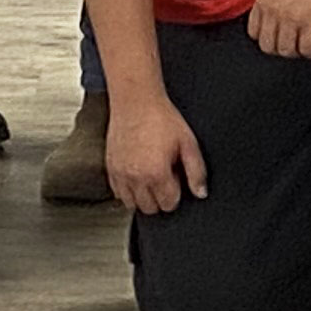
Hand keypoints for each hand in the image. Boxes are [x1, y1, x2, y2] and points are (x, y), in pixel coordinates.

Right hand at [106, 85, 209, 213]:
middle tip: (165, 177)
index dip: (176, 192)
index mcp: (156, 173)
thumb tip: (201, 192)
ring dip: (143, 197)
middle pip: (150, 208)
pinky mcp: (110, 168)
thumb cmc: (160, 117)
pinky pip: (117, 193)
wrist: (136, 101)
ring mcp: (120, 174)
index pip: (169, 204)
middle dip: (160, 198)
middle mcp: (135, 177)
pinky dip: (127, 190)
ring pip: (132, 205)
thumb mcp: (188, 143)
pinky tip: (137, 175)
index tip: (176, 177)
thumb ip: (197, 171)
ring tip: (150, 177)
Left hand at [247, 0, 310, 60]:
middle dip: (281, 48)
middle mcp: (274, 9)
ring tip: (305, 44)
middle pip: (268, 46)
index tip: (278, 37)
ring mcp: (291, 17)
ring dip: (296, 51)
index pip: (254, 33)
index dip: (268, 38)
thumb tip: (275, 19)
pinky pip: (306, 49)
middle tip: (294, 44)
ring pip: (286, 51)